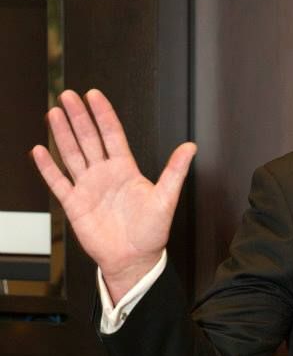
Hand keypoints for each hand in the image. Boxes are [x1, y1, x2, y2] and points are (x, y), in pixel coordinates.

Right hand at [31, 89, 195, 302]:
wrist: (135, 260)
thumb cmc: (152, 233)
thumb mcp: (166, 199)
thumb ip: (175, 172)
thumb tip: (190, 147)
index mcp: (126, 169)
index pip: (112, 134)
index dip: (103, 114)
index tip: (94, 95)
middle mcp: (105, 174)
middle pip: (89, 139)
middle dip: (79, 117)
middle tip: (68, 95)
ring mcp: (88, 187)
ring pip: (72, 155)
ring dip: (63, 135)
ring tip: (54, 114)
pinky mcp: (75, 204)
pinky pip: (58, 182)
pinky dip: (48, 168)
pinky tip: (40, 151)